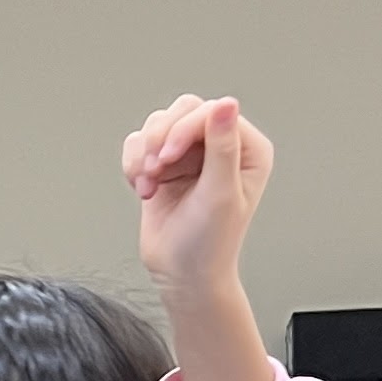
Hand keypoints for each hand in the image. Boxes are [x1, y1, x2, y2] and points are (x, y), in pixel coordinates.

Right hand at [119, 96, 275, 380]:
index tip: (168, 157)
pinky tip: (145, 189)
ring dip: (145, 154)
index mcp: (247, 150)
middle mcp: (221, 147)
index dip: (185, 128)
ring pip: (158, 125)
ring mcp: (191, 155)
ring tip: (150, 184)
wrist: (182, 276)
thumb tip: (226, 104)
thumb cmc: (209, 244)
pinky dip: (134, 165)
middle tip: (157, 168)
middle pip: (183, 111)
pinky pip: (139, 144)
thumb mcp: (220, 195)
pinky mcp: (164, 166)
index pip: (212, 112)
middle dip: (161, 138)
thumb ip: (222, 148)